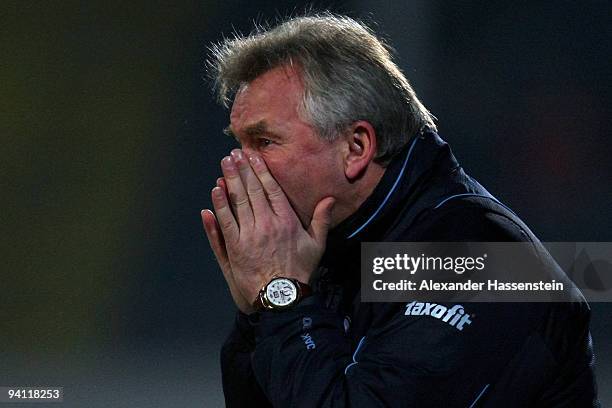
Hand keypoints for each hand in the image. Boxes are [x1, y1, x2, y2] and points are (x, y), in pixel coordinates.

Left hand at [201, 149, 334, 310]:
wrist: (283, 297)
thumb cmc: (300, 272)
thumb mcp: (317, 245)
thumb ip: (322, 220)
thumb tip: (329, 199)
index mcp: (287, 220)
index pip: (272, 189)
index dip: (261, 171)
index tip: (253, 156)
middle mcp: (267, 223)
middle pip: (252, 190)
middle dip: (243, 169)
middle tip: (234, 153)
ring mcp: (250, 234)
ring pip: (238, 201)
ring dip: (230, 180)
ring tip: (225, 163)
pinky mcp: (236, 246)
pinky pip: (226, 221)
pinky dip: (220, 205)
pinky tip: (216, 190)